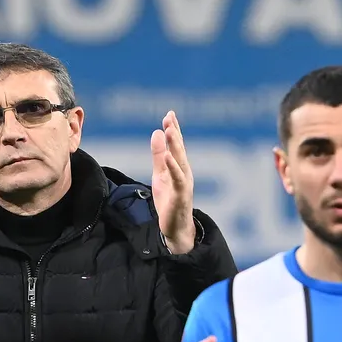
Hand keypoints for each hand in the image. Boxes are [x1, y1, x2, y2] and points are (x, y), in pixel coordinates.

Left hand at [151, 111, 194, 253]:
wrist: (176, 227)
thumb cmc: (169, 200)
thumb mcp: (160, 174)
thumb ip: (158, 154)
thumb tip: (156, 132)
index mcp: (179, 166)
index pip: (176, 145)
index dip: (174, 129)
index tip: (169, 114)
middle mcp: (184, 172)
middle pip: (179, 149)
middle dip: (175, 133)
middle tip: (169, 117)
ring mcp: (184, 183)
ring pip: (180, 161)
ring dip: (175, 145)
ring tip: (170, 130)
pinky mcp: (180, 195)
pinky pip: (178, 179)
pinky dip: (173, 167)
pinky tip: (168, 157)